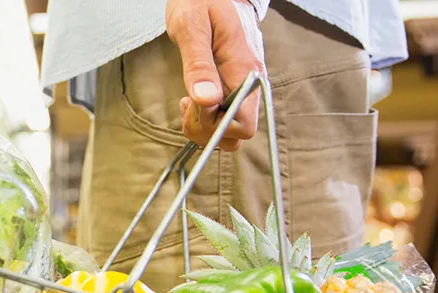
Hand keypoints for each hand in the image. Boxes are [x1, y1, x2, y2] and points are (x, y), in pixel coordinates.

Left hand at [166, 0, 264, 150]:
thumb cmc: (202, 3)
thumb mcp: (192, 28)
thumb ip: (199, 65)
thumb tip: (206, 100)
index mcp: (244, 70)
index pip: (244, 124)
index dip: (215, 125)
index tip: (192, 103)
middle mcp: (251, 83)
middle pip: (238, 134)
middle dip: (206, 130)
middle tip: (186, 104)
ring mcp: (245, 87)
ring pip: (231, 131)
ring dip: (204, 127)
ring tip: (189, 102)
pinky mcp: (235, 88)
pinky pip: (225, 117)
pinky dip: (206, 119)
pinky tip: (193, 100)